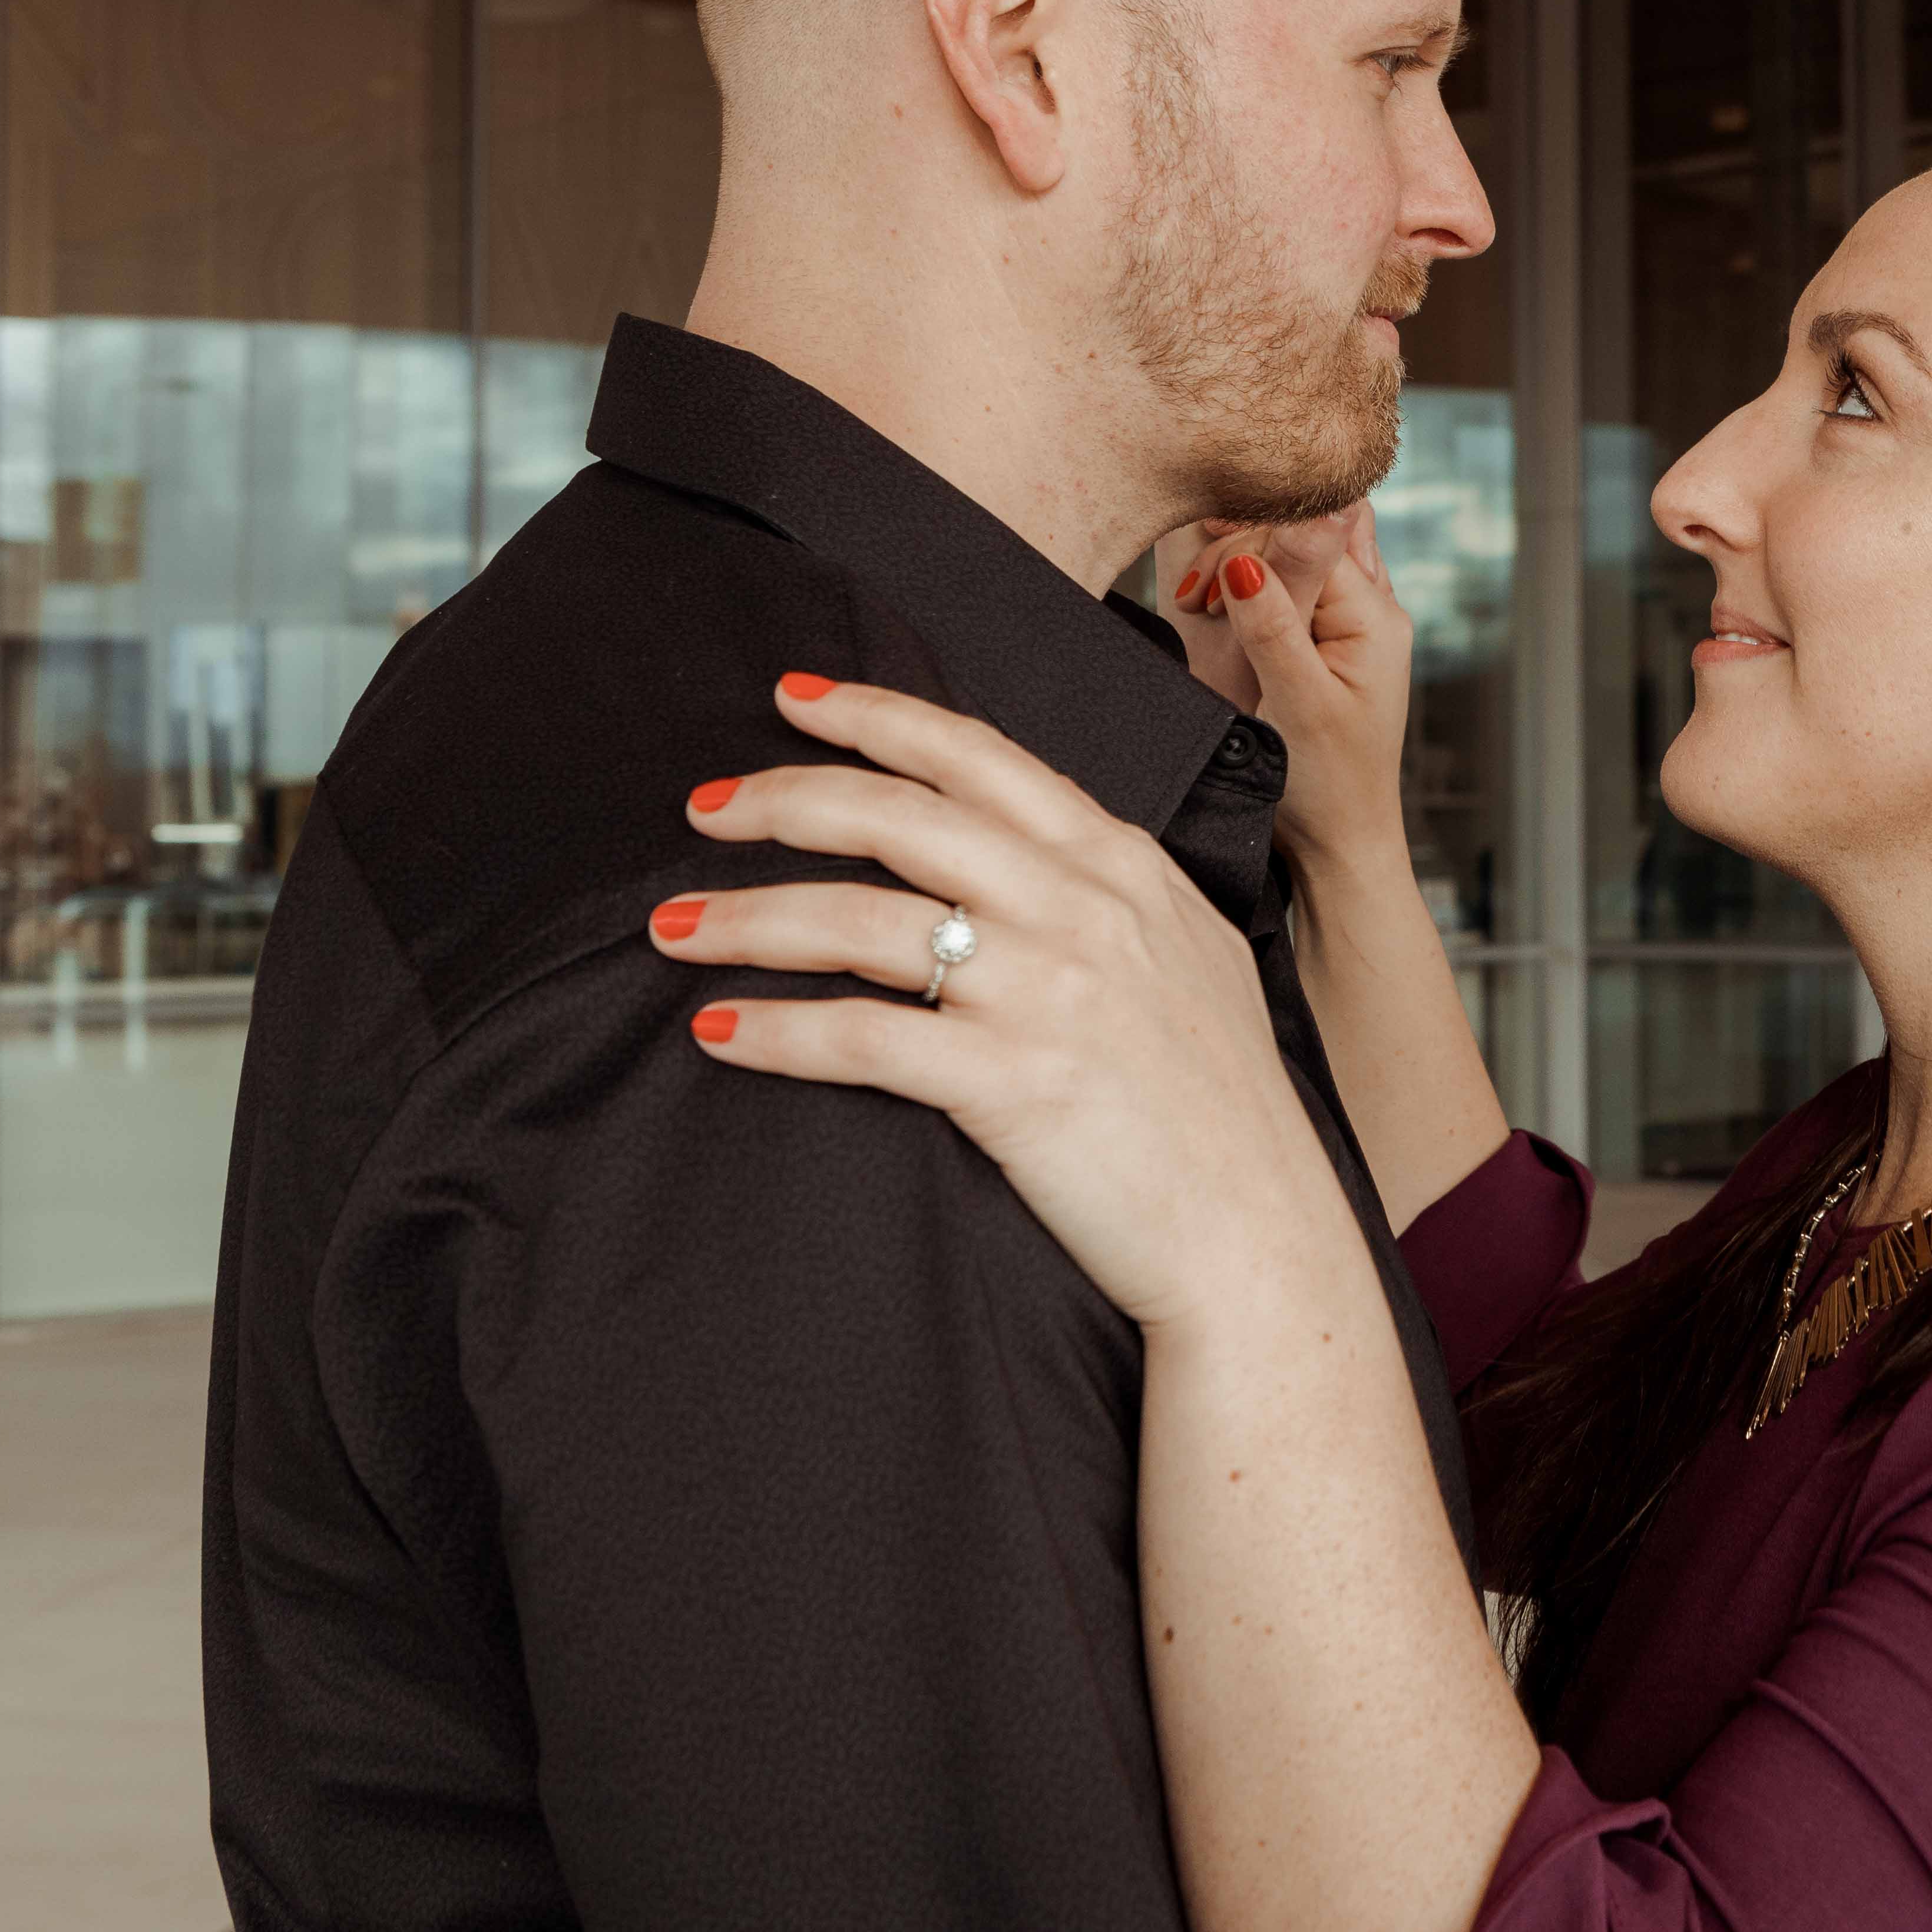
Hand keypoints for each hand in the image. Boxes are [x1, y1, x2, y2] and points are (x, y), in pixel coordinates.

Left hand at [663, 676, 1357, 1331]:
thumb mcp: (1190, 956)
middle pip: (897, 814)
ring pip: (859, 918)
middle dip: (782, 797)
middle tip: (704, 804)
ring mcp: (1048, 990)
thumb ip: (1112, 894)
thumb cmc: (1224, 1108)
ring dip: (747, 917)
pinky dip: (777, 1032)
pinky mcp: (1013, 1081)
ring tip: (671, 924)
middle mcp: (1082, 907)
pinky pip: (862, 1038)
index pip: (977, 756)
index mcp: (1121, 864)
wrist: (1260, 1233)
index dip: (874, 715)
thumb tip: (1036, 858)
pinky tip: (720, 1031)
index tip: (793, 698)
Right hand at [1183, 504, 1417, 878]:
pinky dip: (1258, 582)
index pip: (1310, 533)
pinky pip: (1297, 582)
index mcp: (1376, 617)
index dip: (1249, 549)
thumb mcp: (1297, 703)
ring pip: (1303, 549)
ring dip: (1248, 561)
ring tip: (1205, 601)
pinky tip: (1226, 603)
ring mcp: (1352, 622)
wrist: (1338, 843)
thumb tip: (1247, 556)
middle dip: (1245, 546)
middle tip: (1197, 596)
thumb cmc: (1326, 786)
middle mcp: (1373, 609)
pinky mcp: (1328, 639)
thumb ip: (1274, 625)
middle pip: (1311, 527)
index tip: (1202, 594)